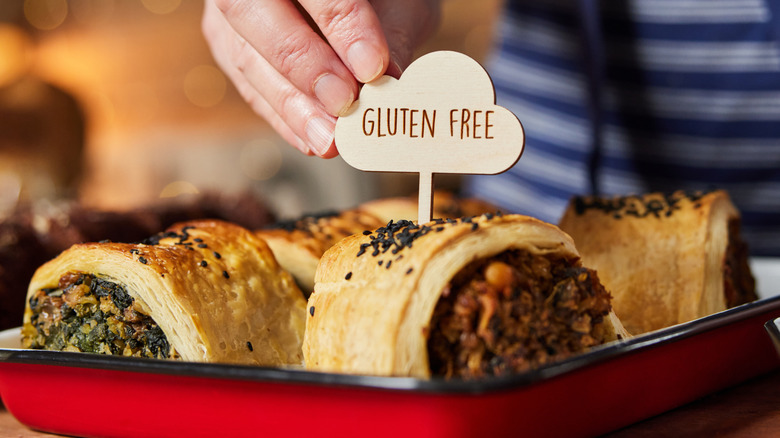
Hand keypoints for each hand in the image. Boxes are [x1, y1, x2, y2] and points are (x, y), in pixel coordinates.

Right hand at [202, 0, 440, 157]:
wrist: (346, 3)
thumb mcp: (398, 3)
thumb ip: (392, 34)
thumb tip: (389, 82)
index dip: (342, 25)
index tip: (373, 66)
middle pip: (257, 15)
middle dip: (304, 65)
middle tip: (344, 103)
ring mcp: (231, 10)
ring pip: (246, 57)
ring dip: (292, 105)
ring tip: (331, 139)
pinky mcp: (229, 45)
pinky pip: (249, 85)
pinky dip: (283, 117)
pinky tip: (314, 140)